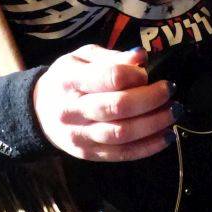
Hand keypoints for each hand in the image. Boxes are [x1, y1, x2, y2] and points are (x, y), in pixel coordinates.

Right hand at [33, 44, 178, 161]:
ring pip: (122, 134)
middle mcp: (72, 111)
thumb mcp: (82, 58)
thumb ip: (112, 57)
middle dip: (151, 99)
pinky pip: (122, 154)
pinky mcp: (89, 154)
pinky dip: (149, 147)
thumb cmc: (67, 79)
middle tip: (170, 91)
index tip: (147, 72)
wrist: (38, 112)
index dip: (135, 75)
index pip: (109, 78)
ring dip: (154, 124)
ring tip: (174, 112)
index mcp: (69, 80)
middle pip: (118, 107)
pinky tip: (167, 136)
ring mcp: (80, 136)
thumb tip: (141, 56)